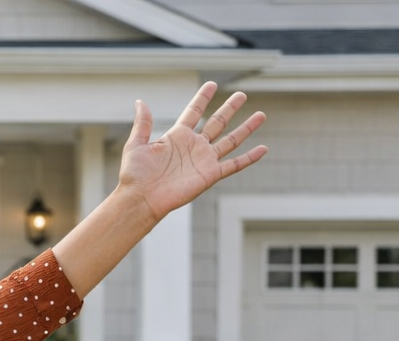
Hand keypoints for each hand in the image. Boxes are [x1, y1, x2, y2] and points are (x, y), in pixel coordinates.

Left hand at [117, 82, 266, 222]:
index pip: (194, 112)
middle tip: (241, 94)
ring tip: (261, 114)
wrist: (141, 199)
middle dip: (229, 108)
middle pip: (217, 122)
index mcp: (177, 136)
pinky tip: (263, 149)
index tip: (212, 84)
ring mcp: (204, 160)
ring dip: (246, 128)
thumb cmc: (134, 175)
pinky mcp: (210, 175)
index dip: (202, 98)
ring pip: (231, 140)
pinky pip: (235, 165)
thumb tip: (140, 101)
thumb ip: (143, 123)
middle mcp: (193, 146)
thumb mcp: (136, 145)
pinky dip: (250, 158)